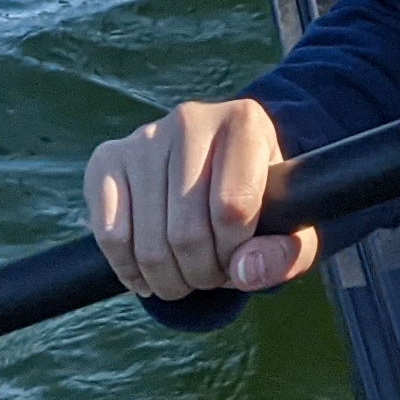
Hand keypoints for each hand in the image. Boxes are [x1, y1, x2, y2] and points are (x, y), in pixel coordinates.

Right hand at [84, 97, 316, 300]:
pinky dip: (129, 269)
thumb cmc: (260, 203)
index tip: (240, 257)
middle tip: (212, 275)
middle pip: (187, 231)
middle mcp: (190, 119)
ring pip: (148, 241)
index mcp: (244, 123)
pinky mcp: (107, 159)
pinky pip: (109, 234)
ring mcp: (144, 137)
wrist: (217, 171)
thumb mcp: (292, 228)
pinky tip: (148, 272)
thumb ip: (286, 254)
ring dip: (168, 280)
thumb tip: (246, 272)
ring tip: (186, 274)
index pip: (233, 207)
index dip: (235, 252)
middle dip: (202, 273)